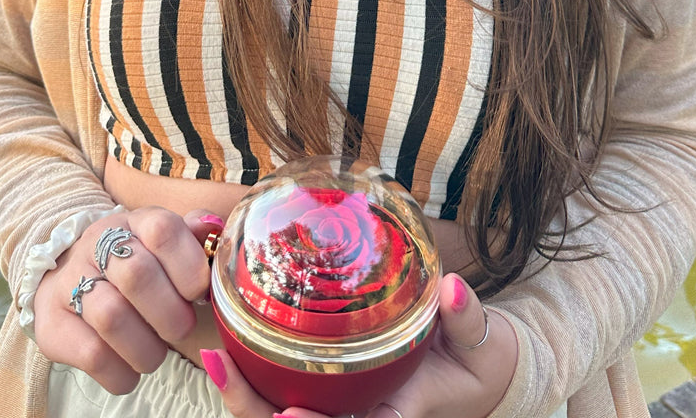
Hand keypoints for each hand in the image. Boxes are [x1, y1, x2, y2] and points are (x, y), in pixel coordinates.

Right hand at [33, 206, 221, 394]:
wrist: (63, 280)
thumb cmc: (129, 265)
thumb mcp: (159, 244)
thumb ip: (191, 236)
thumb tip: (212, 227)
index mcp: (132, 223)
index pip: (162, 230)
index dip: (188, 265)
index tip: (197, 293)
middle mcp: (97, 245)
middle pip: (137, 275)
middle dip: (171, 314)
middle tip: (181, 329)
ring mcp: (70, 282)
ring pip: (112, 317)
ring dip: (147, 348)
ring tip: (156, 354)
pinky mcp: (52, 323)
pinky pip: (92, 355)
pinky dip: (121, 372)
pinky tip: (130, 369)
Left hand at [200, 272, 518, 417]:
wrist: (483, 372)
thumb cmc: (480, 362)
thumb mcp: (481, 341)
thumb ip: (466, 318)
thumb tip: (453, 289)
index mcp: (393, 415)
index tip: (285, 412)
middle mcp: (361, 415)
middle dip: (251, 406)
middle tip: (216, 362)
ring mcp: (345, 403)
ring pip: (281, 412)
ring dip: (244, 394)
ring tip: (212, 355)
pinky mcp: (337, 384)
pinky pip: (288, 385)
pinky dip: (257, 373)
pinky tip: (231, 344)